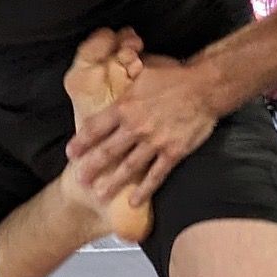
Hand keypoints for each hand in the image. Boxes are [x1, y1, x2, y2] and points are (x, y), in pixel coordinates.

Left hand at [65, 57, 218, 206]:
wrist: (206, 87)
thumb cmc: (174, 78)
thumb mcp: (142, 76)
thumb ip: (124, 89)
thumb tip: (108, 86)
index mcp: (125, 107)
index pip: (96, 127)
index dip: (82, 142)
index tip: (71, 154)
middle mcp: (136, 126)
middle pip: (108, 151)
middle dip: (91, 167)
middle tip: (79, 180)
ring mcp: (155, 142)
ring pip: (128, 167)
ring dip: (112, 182)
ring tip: (99, 195)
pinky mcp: (173, 152)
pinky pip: (156, 175)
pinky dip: (144, 190)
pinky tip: (133, 201)